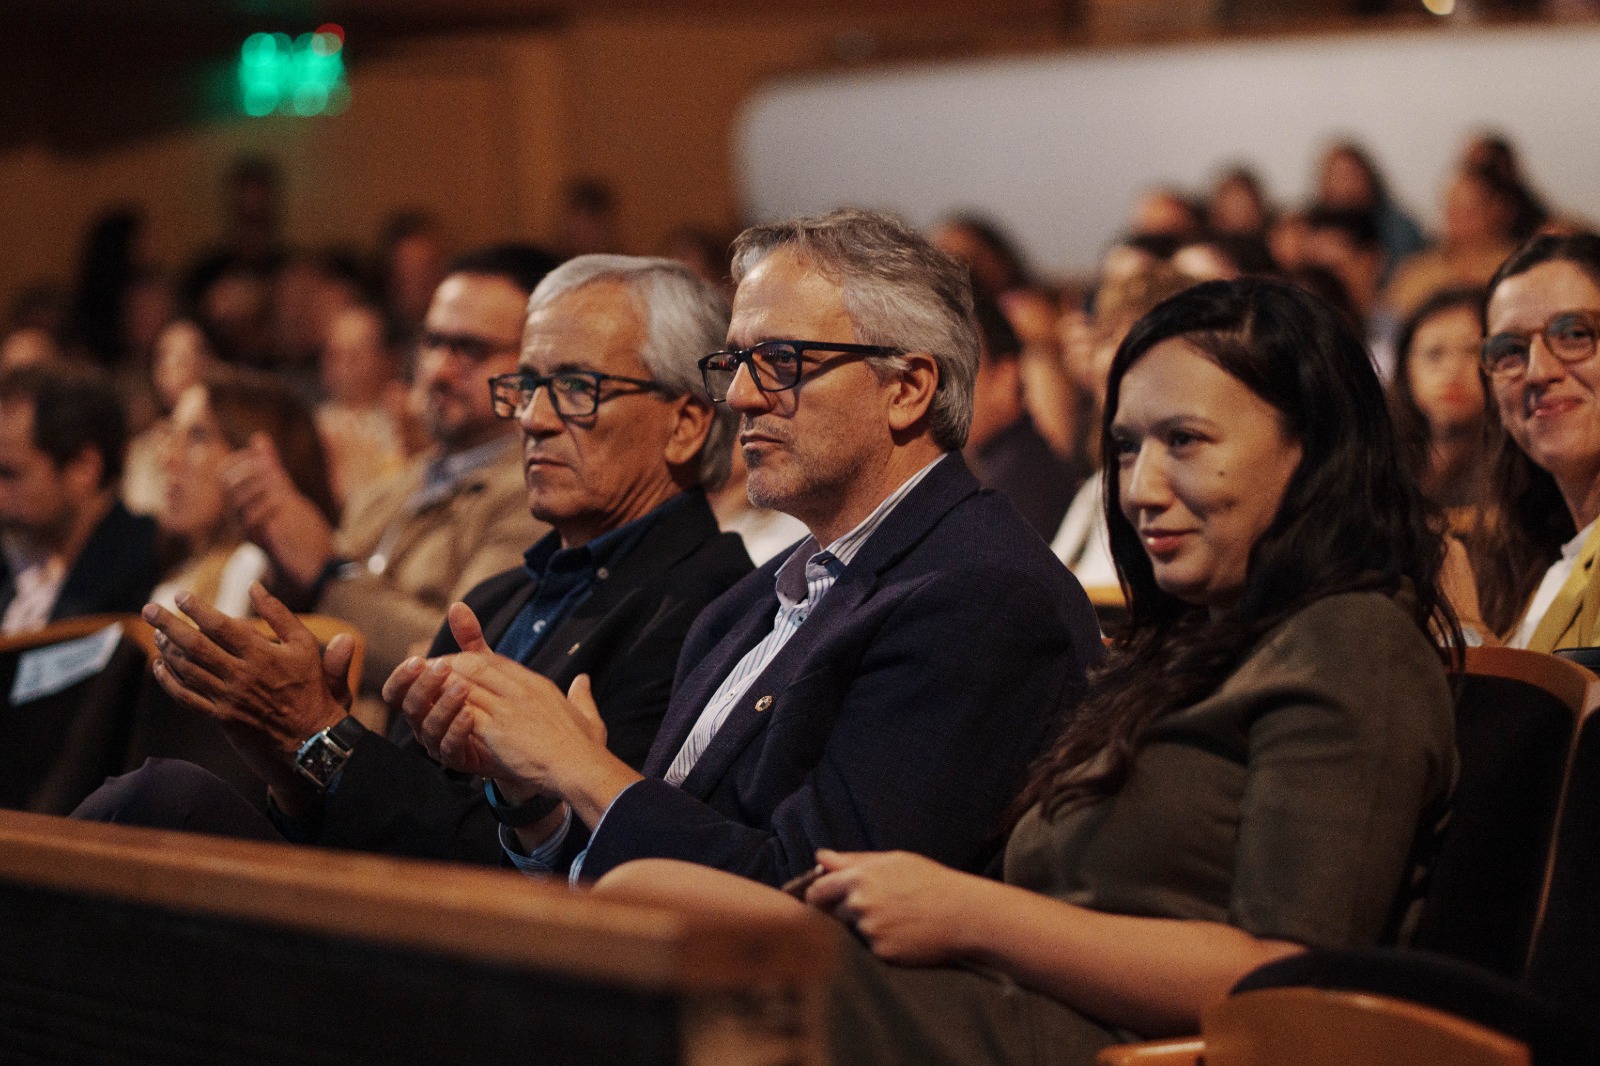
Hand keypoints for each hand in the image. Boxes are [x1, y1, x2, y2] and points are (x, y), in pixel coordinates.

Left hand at [144, 583, 348, 759]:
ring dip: (167, 649)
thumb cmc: (309, 686)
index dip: (197, 609)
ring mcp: (227, 697)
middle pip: (195, 646)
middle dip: (168, 625)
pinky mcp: (220, 716)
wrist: (309, 736)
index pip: (221, 626)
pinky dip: (169, 682)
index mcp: (261, 655)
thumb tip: (255, 586)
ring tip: (156, 633)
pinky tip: (160, 667)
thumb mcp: (304, 644)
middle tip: (149, 609)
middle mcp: (240, 675)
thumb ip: (279, 614)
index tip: (180, 596)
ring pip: (187, 670)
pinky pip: (187, 698)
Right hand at [221, 433, 335, 589]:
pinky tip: (282, 504)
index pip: (224, 474)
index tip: (260, 458)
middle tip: (270, 473)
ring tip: (278, 489)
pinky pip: (254, 523)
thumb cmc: (297, 526)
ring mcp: (249, 530)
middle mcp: (240, 515)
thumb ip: (271, 466)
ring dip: (258, 489)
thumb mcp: (283, 490)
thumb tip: (258, 438)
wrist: (315, 562)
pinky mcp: (262, 543)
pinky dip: (267, 508)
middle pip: (228, 486)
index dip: (239, 460)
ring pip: (238, 503)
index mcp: (244, 500)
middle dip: (249, 473)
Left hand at [383, 603, 632, 822]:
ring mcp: (508, 708)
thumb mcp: (587, 716)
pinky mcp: (497, 730)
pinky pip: (464, 712)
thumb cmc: (586, 749)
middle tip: (428, 674)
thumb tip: (583, 681)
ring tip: (424, 691)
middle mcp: (521, 689)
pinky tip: (434, 717)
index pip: (495, 661)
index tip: (452, 664)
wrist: (582, 769)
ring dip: (441, 687)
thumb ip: (582, 697)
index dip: (469, 659)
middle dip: (448, 667)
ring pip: (465, 684)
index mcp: (538, 684)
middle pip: (475, 666)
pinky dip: (447, 712)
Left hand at [804, 849, 986, 965]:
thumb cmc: (931, 882)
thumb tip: (820, 856)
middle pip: (835, 912)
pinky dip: (885, 942)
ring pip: (856, 930)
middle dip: (848, 910)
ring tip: (901, 918)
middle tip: (882, 905)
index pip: (818, 891)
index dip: (818, 894)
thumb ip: (853, 860)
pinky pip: (872, 948)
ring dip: (869, 926)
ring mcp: (869, 932)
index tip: (823, 897)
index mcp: (859, 878)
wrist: (964, 914)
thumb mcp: (894, 861)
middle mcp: (859, 906)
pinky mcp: (881, 954)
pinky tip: (907, 933)